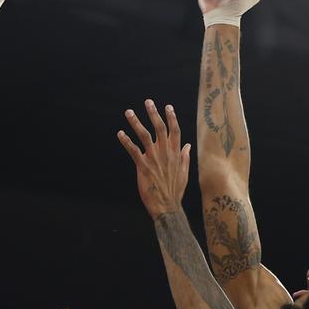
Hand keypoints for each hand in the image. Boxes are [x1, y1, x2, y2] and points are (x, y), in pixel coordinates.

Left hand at [117, 100, 190, 219]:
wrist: (167, 207)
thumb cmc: (175, 191)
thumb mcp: (184, 173)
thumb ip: (185, 158)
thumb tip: (188, 146)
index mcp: (175, 154)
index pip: (175, 131)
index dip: (171, 117)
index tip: (167, 106)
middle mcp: (165, 153)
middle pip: (160, 128)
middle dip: (153, 114)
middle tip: (148, 102)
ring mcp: (154, 159)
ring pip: (145, 135)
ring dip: (136, 122)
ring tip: (128, 112)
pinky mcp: (143, 166)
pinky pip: (133, 150)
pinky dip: (126, 141)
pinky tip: (120, 133)